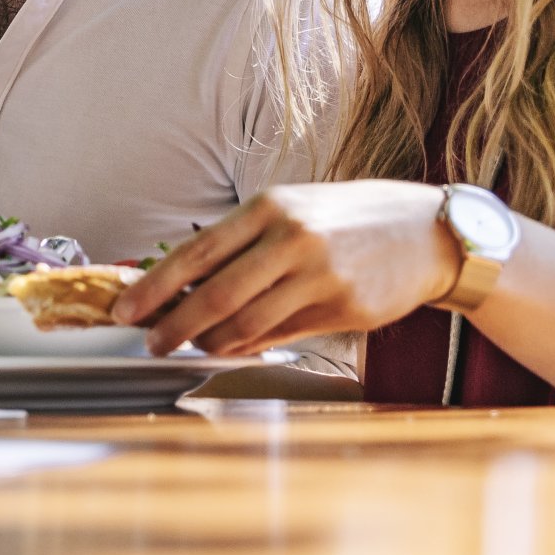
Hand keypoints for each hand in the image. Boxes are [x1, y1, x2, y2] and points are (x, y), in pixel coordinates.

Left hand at [113, 181, 458, 356]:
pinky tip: (234, 347)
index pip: (196, 253)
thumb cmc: (346, 220)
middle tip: (151, 342)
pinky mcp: (345, 308)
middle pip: (216, 294)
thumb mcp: (291, 210)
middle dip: (175, 324)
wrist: (428, 233)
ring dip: (211, 342)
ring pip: (247, 322)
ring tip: (192, 347)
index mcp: (269, 207)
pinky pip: (282, 334)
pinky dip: (251, 345)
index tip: (126, 309)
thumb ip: (241, 244)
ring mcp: (320, 275)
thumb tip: (183, 284)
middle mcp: (292, 239)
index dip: (155, 287)